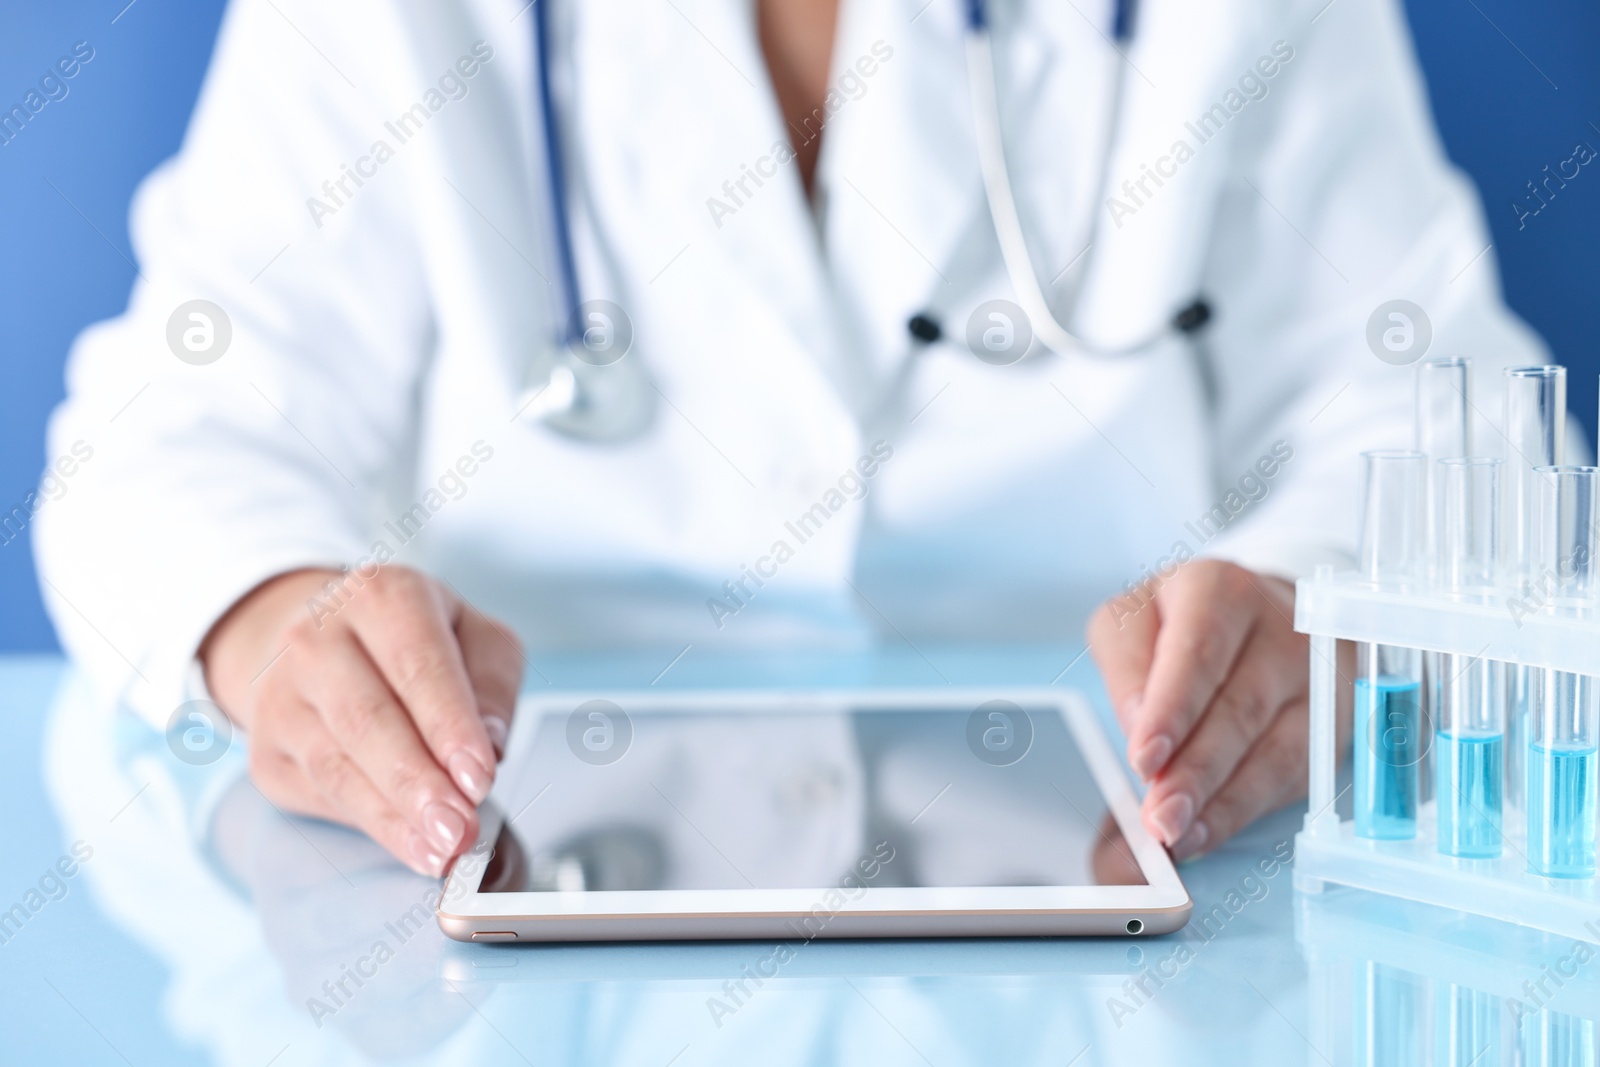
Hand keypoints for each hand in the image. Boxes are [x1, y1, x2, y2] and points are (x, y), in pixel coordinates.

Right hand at [202, 565, 523, 876]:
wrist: (323, 639)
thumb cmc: (415, 639)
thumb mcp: (475, 636)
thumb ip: (492, 684)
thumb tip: (490, 744)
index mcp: (381, 597)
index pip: (416, 664)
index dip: (449, 725)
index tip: (479, 776)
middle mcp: (317, 639)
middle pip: (367, 719)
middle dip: (418, 783)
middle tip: (460, 828)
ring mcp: (281, 696)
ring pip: (336, 765)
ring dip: (393, 816)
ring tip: (440, 849)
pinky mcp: (265, 749)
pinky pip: (318, 793)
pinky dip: (368, 823)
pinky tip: (408, 842)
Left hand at [1087, 560, 1309, 860]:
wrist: (1263, 614)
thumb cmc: (1187, 620)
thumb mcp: (1135, 620)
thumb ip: (1126, 664)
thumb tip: (1136, 723)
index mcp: (1219, 590)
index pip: (1200, 653)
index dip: (1173, 710)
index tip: (1144, 758)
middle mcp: (1278, 628)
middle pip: (1239, 709)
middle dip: (1195, 771)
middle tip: (1159, 817)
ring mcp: (1315, 679)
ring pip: (1273, 750)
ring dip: (1221, 802)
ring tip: (1176, 834)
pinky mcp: (1329, 724)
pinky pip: (1289, 777)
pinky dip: (1243, 810)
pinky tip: (1206, 830)